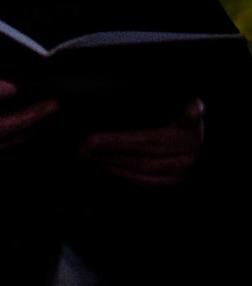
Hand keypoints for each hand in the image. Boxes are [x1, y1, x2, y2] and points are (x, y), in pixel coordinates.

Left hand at [80, 99, 203, 187]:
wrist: (201, 144)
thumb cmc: (186, 125)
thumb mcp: (190, 115)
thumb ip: (189, 112)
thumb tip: (196, 104)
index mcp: (185, 140)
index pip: (145, 142)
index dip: (119, 142)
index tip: (92, 139)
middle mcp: (183, 160)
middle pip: (140, 159)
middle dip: (109, 153)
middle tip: (83, 146)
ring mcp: (178, 173)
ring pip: (140, 172)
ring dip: (111, 164)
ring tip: (88, 155)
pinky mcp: (171, 181)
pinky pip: (143, 181)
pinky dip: (121, 173)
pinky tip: (104, 165)